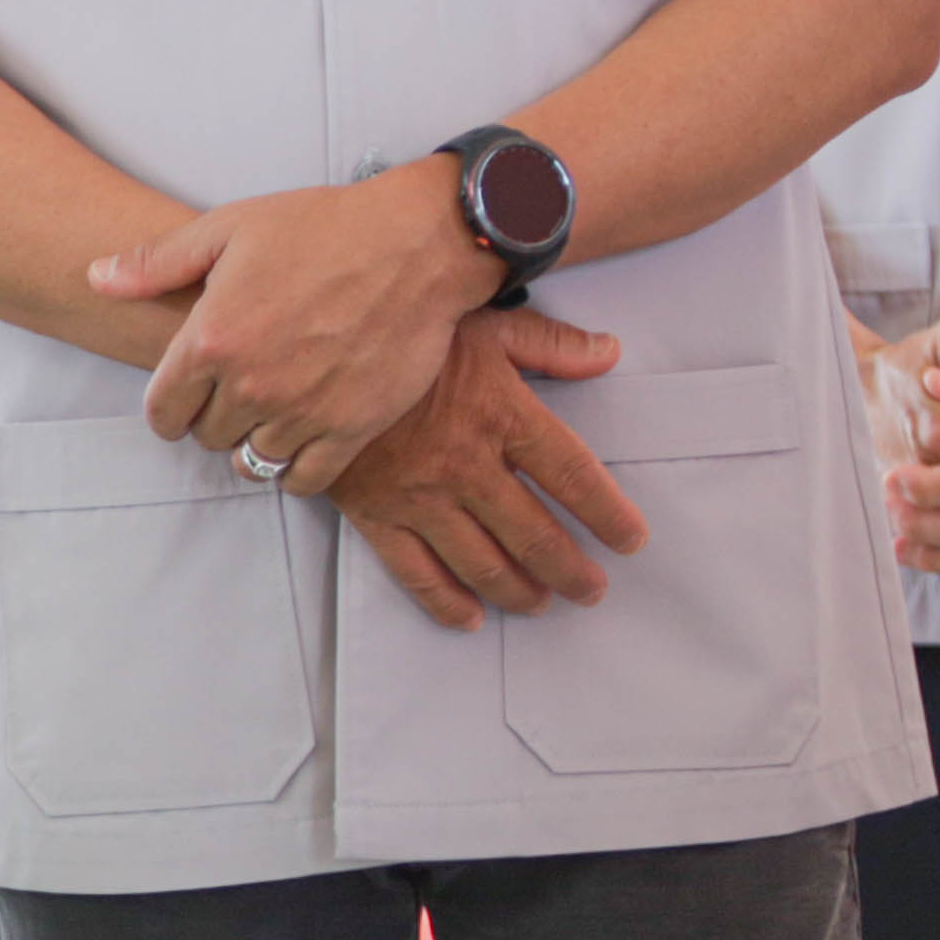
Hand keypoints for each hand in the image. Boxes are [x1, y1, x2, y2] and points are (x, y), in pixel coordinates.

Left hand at [101, 161, 501, 490]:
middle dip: (213, 418)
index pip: (162, 411)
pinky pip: (303, 479)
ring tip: (267, 414)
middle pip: (207, 437)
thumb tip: (96, 278)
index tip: (183, 400)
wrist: (416, 242)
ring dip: (254, 442)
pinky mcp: (350, 429)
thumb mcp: (229, 227)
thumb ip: (157, 262)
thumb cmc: (323, 226)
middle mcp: (251, 384)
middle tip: (235, 393)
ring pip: (252, 461)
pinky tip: (301, 438)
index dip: (168, 408)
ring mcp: (301, 411)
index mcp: (211, 338)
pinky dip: (295, 467)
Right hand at [322, 309, 645, 629]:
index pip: (571, 475)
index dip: (608, 513)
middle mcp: (466, 465)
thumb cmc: (403, 332)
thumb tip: (608, 354)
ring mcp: (419, 497)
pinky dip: (447, 603)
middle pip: (534, 534)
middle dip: (571, 570)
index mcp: (500, 413)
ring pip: (482, 564)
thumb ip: (550, 344)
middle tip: (593, 590)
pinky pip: (416, 574)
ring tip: (543, 604)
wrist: (309, 351)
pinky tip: (472, 617)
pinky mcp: (376, 515)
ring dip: (520, 593)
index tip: (630, 539)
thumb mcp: (482, 322)